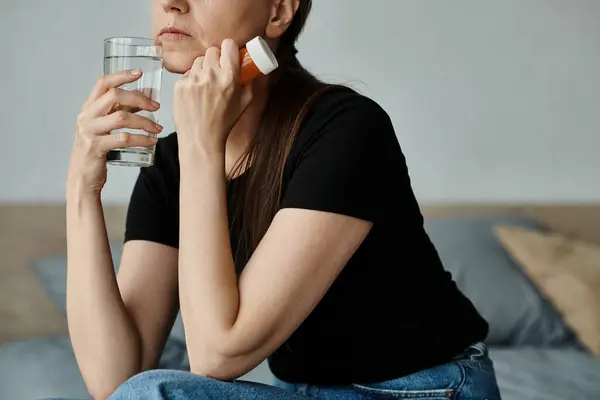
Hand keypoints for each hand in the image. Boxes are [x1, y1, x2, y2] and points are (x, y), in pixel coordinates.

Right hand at [68, 70, 162, 195]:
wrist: (82, 177)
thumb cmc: (98, 149)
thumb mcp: (106, 126)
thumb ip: (122, 111)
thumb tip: (146, 98)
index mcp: (88, 107)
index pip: (103, 82)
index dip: (121, 75)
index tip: (140, 72)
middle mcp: (87, 116)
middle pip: (114, 96)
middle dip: (139, 98)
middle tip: (157, 106)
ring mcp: (90, 131)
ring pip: (122, 117)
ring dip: (144, 121)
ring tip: (158, 128)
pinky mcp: (96, 147)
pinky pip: (124, 139)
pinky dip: (142, 139)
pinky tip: (152, 141)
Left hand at [174, 39, 252, 158]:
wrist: (201, 139)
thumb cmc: (223, 124)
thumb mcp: (244, 104)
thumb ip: (251, 83)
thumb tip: (254, 70)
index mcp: (229, 77)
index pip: (228, 45)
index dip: (229, 49)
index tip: (229, 54)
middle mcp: (210, 75)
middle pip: (212, 51)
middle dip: (216, 59)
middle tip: (218, 71)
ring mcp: (193, 79)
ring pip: (198, 61)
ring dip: (203, 68)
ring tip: (206, 85)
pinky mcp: (180, 85)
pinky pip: (187, 73)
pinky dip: (192, 80)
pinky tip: (196, 94)